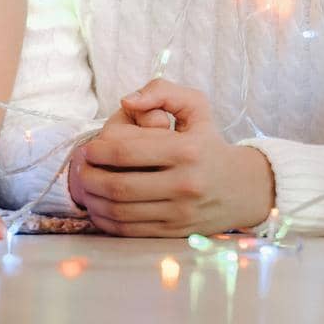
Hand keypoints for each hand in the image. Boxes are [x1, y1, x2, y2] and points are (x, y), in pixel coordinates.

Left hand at [72, 79, 274, 236]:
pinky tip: (98, 207)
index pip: (125, 151)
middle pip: (118, 185)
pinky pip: (130, 230)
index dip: (96, 150)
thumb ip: (161, 91)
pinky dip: (106, 220)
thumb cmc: (209, 141)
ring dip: (92, 200)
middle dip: (88, 177)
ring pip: (120, 211)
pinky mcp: (175, 232)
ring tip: (84, 188)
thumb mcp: (195, 105)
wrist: (243, 187)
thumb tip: (126, 101)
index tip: (87, 149)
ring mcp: (180, 212)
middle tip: (79, 170)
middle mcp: (184, 184)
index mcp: (185, 150)